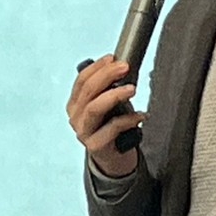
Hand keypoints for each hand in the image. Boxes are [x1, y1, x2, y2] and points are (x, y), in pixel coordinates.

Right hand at [66, 55, 142, 176]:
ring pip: (94, 108)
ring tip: (132, 89)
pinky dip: (129, 119)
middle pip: (87, 91)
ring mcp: (83, 132)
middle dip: (107, 75)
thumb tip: (120, 67)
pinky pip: (112, 127)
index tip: (113, 58)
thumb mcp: (108, 105)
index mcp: (75, 104)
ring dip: (114, 95)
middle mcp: (75, 117)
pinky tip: (141, 115)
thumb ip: (108, 89)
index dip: (97, 67)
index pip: (81, 80)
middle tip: (124, 67)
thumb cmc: (112, 128)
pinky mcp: (95, 145)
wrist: (115, 157)